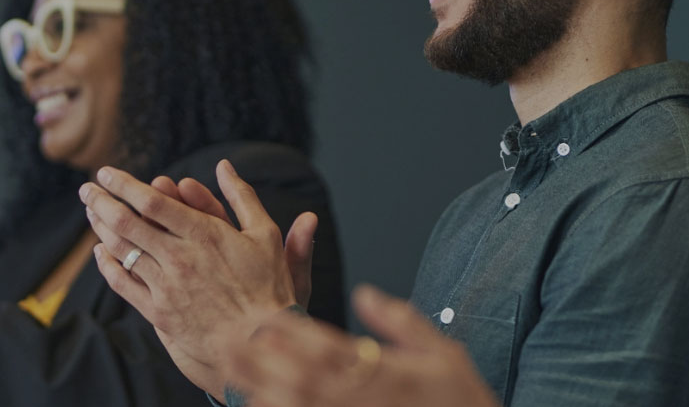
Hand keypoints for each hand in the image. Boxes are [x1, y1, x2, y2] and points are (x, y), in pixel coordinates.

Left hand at [79, 161, 316, 394]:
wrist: (260, 341)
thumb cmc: (268, 287)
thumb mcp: (265, 234)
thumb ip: (243, 197)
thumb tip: (224, 166)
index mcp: (205, 234)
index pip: (152, 202)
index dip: (124, 185)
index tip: (106, 173)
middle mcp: (180, 258)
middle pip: (128, 223)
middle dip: (102, 202)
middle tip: (86, 189)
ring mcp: (167, 286)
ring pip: (123, 251)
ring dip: (101, 228)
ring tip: (91, 212)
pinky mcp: (160, 312)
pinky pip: (124, 284)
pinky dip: (108, 265)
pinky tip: (102, 252)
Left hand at [226, 285, 500, 406]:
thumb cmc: (458, 398)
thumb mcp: (441, 351)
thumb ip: (401, 321)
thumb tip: (365, 293)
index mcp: (384, 371)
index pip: (333, 349)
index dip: (297, 336)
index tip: (269, 322)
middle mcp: (362, 397)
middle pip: (304, 379)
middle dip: (265, 362)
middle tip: (231, 345)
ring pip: (301, 406)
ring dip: (265, 391)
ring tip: (232, 376)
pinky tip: (262, 405)